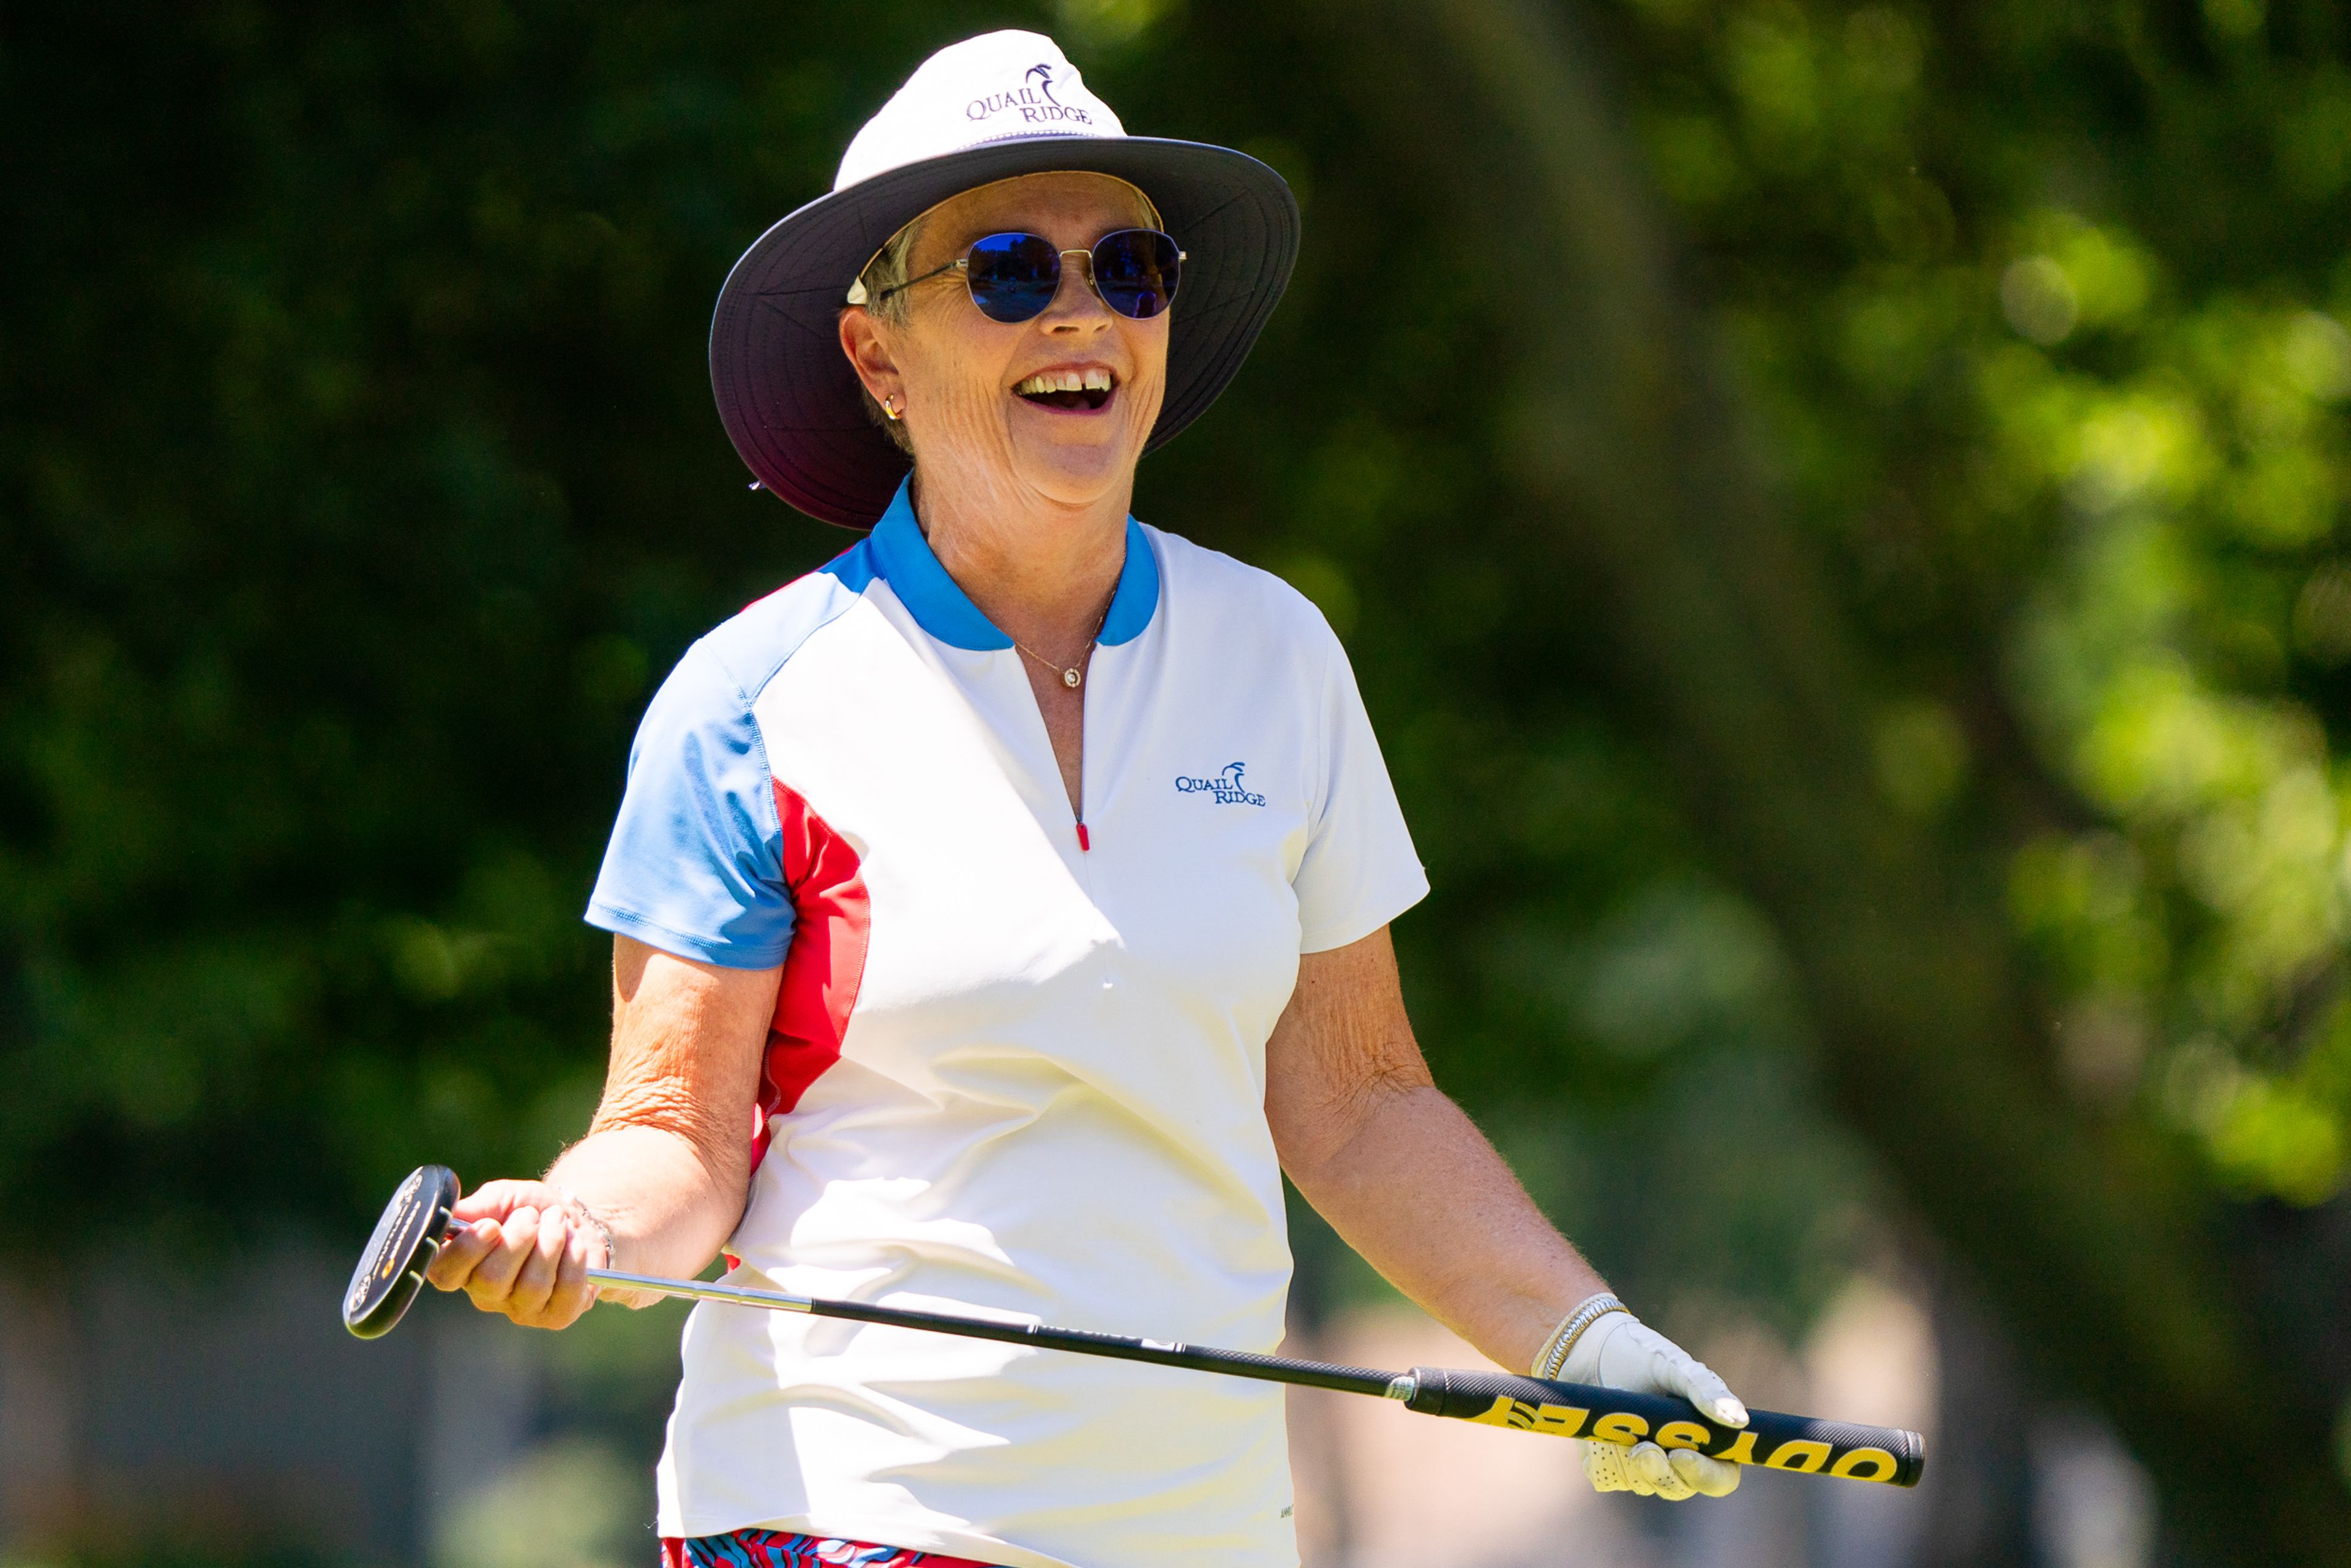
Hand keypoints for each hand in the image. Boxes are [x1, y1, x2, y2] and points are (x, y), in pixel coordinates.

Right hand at [421, 1178, 610, 1328]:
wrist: (576, 1217)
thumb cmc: (531, 1210)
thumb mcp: (503, 1198)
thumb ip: (478, 1206)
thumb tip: (451, 1212)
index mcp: (463, 1266)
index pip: (445, 1274)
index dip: (466, 1250)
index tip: (491, 1224)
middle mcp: (487, 1295)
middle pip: (490, 1280)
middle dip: (517, 1240)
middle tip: (532, 1215)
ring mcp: (522, 1309)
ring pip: (531, 1286)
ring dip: (550, 1243)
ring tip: (558, 1221)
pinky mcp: (557, 1316)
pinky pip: (566, 1291)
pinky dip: (574, 1259)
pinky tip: (574, 1243)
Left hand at [1559, 1310, 1747, 1499]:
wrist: (1589, 1352)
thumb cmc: (1641, 1355)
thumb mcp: (1674, 1365)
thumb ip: (1705, 1389)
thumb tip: (1740, 1420)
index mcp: (1706, 1439)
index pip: (1721, 1478)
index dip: (1706, 1475)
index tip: (1681, 1455)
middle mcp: (1678, 1460)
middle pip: (1679, 1488)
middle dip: (1659, 1471)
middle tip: (1641, 1447)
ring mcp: (1644, 1468)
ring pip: (1641, 1484)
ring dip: (1627, 1456)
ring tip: (1617, 1418)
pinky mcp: (1610, 1468)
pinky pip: (1607, 1477)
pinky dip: (1601, 1454)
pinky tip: (1599, 1429)